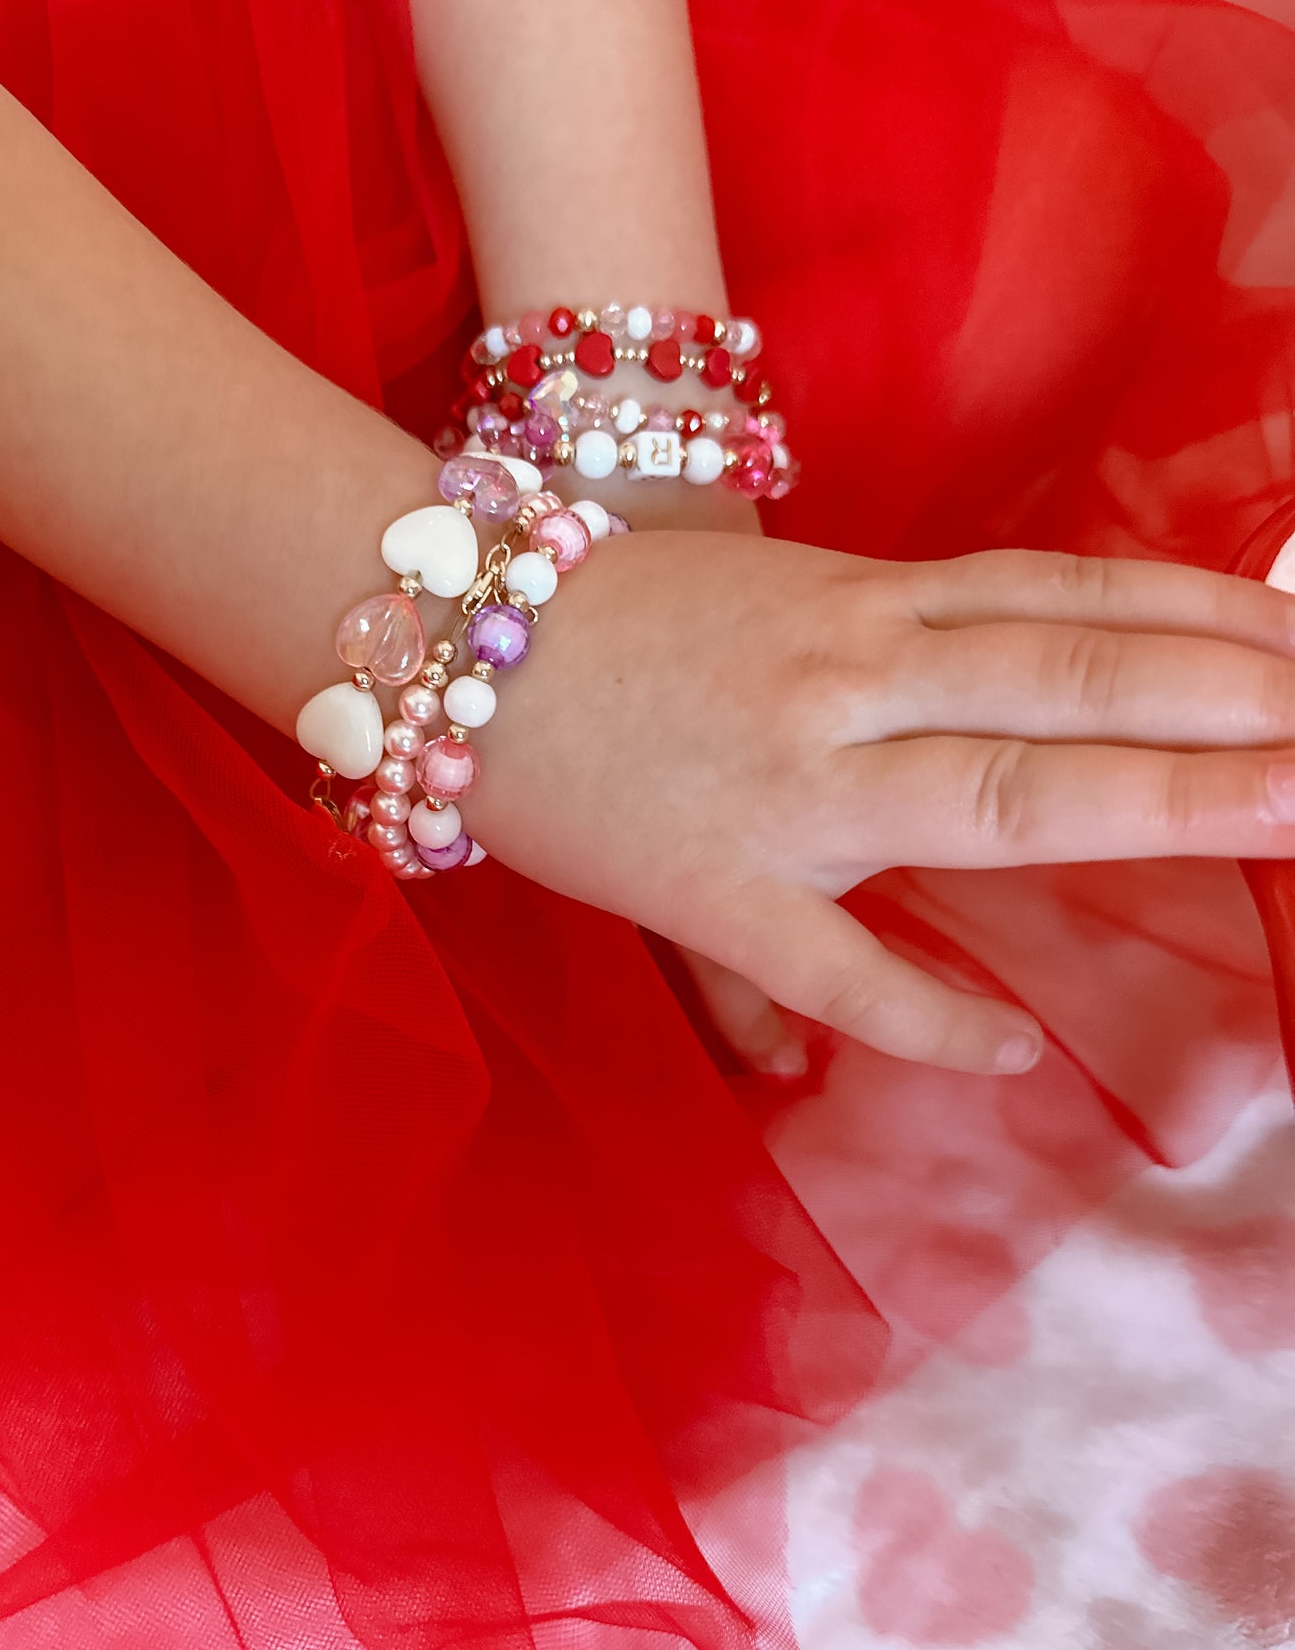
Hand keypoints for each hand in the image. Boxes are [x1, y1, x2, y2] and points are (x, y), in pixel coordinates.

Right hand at [465, 532, 1294, 1074]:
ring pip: (999, 784)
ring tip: (1289, 809)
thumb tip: (936, 695)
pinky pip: (833, 964)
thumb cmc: (602, 612)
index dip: (1200, 613)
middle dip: (1231, 695)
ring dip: (1154, 795)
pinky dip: (921, 1013)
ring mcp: (789, 779)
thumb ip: (856, 676)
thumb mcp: (750, 614)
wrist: (439, 627)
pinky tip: (1008, 1052)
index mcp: (861, 604)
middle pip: (1071, 675)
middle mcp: (848, 676)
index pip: (1066, 598)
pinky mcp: (709, 884)